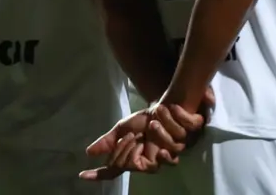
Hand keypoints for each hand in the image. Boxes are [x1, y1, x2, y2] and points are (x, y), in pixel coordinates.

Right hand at [80, 89, 213, 180]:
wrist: (171, 100)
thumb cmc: (148, 118)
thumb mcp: (126, 127)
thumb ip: (111, 140)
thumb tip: (89, 152)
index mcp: (140, 157)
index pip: (118, 169)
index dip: (100, 174)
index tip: (83, 174)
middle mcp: (157, 158)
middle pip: (139, 167)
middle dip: (131, 149)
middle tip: (131, 135)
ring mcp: (176, 148)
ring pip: (169, 151)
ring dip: (161, 132)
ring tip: (154, 120)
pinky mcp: (192, 133)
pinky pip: (185, 131)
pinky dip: (177, 118)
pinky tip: (172, 110)